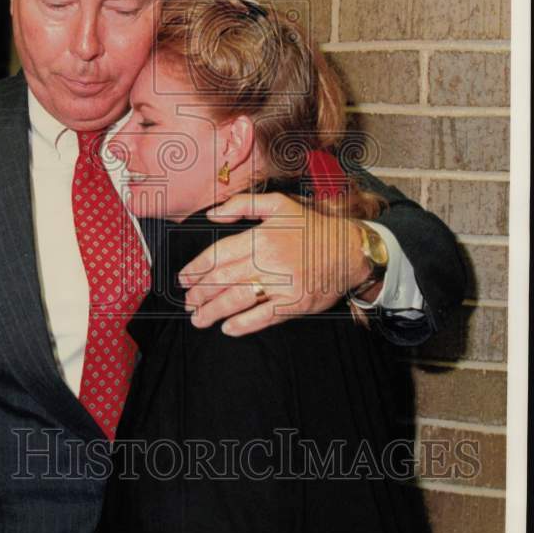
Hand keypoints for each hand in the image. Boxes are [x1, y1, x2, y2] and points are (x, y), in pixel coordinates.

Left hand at [178, 193, 374, 336]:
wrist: (350, 249)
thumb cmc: (312, 227)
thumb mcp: (279, 204)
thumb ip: (242, 204)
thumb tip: (212, 215)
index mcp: (260, 236)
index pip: (218, 255)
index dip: (196, 268)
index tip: (183, 279)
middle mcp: (269, 261)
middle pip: (223, 280)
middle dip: (200, 294)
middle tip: (188, 302)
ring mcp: (283, 284)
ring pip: (238, 300)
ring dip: (214, 312)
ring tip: (199, 318)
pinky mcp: (295, 303)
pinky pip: (263, 317)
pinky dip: (243, 325)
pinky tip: (228, 328)